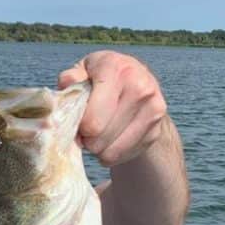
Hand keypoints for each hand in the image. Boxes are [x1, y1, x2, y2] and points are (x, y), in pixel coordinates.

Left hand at [57, 51, 167, 167]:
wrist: (138, 84)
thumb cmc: (100, 79)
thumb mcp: (83, 72)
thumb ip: (70, 79)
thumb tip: (67, 83)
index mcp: (115, 68)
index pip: (92, 119)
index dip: (80, 127)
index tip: (78, 123)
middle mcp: (139, 85)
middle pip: (99, 138)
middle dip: (87, 140)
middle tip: (86, 132)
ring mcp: (152, 108)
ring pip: (111, 151)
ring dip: (98, 149)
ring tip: (98, 135)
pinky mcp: (156, 130)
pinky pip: (123, 156)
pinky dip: (112, 154)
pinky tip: (111, 140)